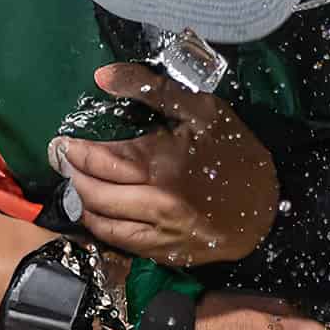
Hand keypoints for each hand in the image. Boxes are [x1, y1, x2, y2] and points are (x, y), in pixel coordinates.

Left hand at [52, 65, 278, 264]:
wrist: (268, 208)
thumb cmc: (235, 153)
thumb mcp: (201, 110)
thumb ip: (150, 90)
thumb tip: (102, 76)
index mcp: (161, 165)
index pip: (99, 159)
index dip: (73, 151)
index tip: (60, 143)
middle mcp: (154, 203)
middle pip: (93, 190)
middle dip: (71, 174)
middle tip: (61, 160)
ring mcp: (158, 232)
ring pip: (100, 221)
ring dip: (81, 201)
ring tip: (77, 183)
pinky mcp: (163, 252)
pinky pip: (118, 242)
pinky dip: (101, 225)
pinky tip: (98, 210)